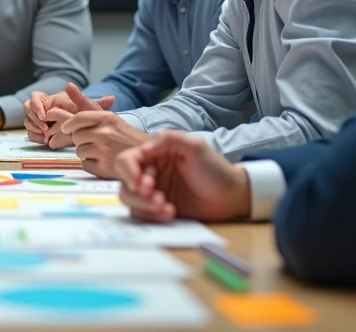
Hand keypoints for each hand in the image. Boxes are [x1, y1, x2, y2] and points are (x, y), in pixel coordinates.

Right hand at [24, 89, 114, 148]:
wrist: (83, 131)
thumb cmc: (84, 118)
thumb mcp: (91, 112)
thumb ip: (98, 104)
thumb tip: (112, 98)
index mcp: (51, 100)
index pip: (35, 97)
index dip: (37, 105)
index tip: (45, 115)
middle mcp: (43, 108)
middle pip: (27, 108)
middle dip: (34, 118)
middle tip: (45, 128)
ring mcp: (39, 120)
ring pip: (28, 122)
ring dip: (35, 128)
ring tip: (46, 136)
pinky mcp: (39, 132)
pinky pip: (31, 133)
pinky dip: (36, 136)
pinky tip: (46, 141)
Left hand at [57, 84, 139, 177]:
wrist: (147, 154)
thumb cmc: (124, 135)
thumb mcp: (108, 116)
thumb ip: (85, 102)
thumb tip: (67, 85)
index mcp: (106, 118)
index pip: (78, 118)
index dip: (69, 125)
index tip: (66, 128)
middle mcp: (105, 133)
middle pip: (76, 137)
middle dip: (81, 140)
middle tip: (94, 141)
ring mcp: (104, 152)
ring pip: (79, 152)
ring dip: (86, 153)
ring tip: (101, 152)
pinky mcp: (104, 168)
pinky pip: (85, 165)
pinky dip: (92, 165)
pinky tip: (103, 162)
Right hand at [115, 131, 251, 222]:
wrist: (231, 196)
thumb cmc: (215, 169)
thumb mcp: (195, 147)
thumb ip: (168, 140)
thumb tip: (142, 150)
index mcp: (154, 154)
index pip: (127, 160)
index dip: (128, 171)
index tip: (139, 183)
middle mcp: (149, 173)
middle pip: (124, 183)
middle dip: (138, 193)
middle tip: (158, 197)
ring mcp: (152, 193)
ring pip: (130, 201)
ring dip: (145, 206)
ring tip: (166, 207)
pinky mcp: (157, 211)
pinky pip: (143, 215)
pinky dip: (153, 216)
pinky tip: (171, 213)